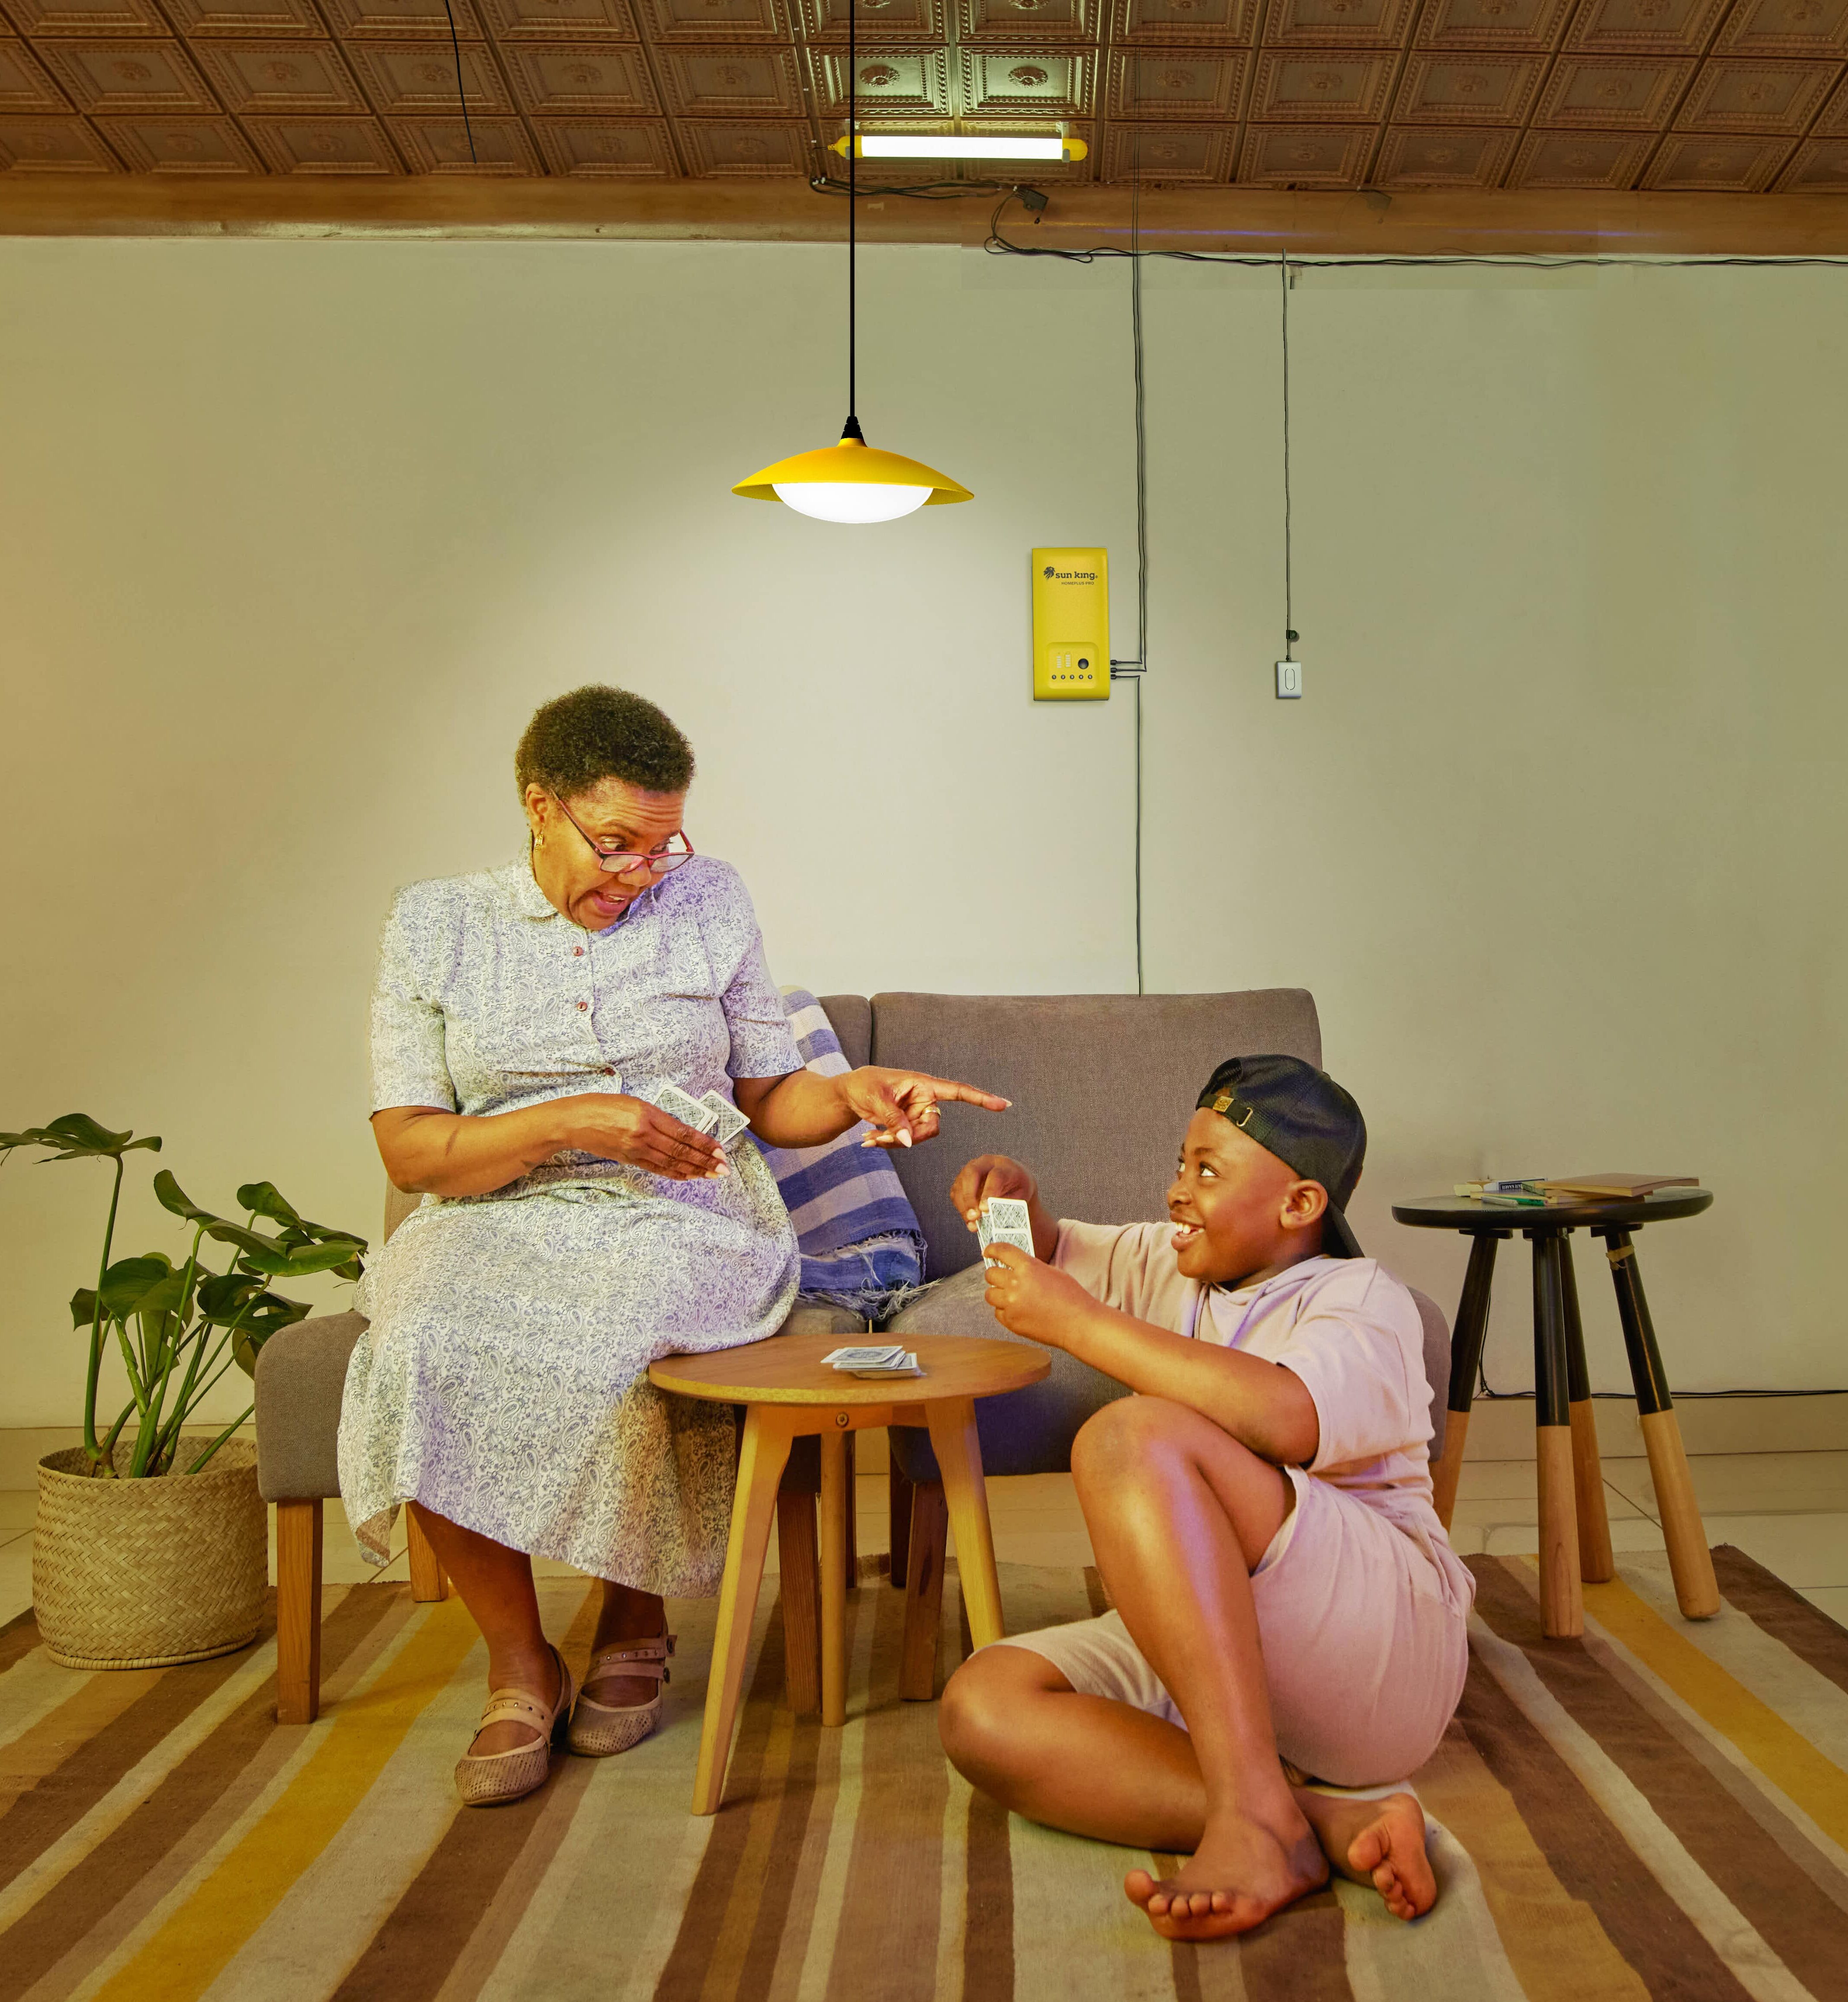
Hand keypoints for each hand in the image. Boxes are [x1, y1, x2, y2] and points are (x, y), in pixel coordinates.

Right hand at [552, 1093, 726, 1180]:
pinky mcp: (628, 1159)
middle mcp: (644, 1133)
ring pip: (671, 1162)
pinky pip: (656, 1169)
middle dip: (705, 1160)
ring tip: (712, 1175)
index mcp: (647, 1114)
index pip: (683, 1132)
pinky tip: (688, 1176)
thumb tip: (681, 1132)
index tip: (719, 1150)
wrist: (574, 1121)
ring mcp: (636, 1149)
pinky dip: (674, 1173)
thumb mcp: (634, 1102)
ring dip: (694, 1170)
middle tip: (723, 1168)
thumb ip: (658, 1117)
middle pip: (681, 1151)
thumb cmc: (602, 1105)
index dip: (704, 1143)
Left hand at [840, 1068, 1010, 1150]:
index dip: (981, 1098)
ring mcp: (917, 1113)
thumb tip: (910, 1141)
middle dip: (909, 1137)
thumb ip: (895, 1120)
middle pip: (932, 1127)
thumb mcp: (878, 1100)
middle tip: (880, 1139)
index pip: (958, 1091)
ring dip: (894, 1142)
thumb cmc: (864, 1085)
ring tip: (869, 1139)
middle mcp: (925, 1099)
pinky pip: (907, 1141)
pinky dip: (888, 1143)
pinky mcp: (908, 1125)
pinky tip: (869, 1140)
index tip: (1004, 1105)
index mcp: (924, 1084)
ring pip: (919, 1138)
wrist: (849, 1094)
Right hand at [950, 1154, 1037, 1233]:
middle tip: (974, 1216)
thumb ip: (1007, 1202)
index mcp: (1003, 1165)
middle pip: (971, 1173)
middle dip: (970, 1196)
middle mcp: (983, 1163)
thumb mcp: (1020, 1194)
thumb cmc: (1016, 1187)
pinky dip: (961, 1208)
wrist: (1011, 1179)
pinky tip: (969, 1220)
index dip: (989, 1192)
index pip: (994, 1175)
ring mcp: (969, 1170)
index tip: (985, 1208)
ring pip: (960, 1184)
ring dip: (964, 1206)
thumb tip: (991, 1214)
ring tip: (972, 1223)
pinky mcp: (961, 1181)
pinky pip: (956, 1194)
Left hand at [981, 1240, 1092, 1347]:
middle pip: (990, 1274)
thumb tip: (1016, 1268)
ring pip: (990, 1294)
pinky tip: (1018, 1311)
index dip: (992, 1249)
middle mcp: (1015, 1284)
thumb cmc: (1071, 1297)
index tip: (988, 1251)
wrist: (1079, 1323)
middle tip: (1002, 1277)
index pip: (1001, 1251)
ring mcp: (1011, 1304)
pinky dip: (1004, 1311)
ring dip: (997, 1293)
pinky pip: (998, 1313)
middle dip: (995, 1274)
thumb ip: (1031, 1268)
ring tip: (1010, 1296)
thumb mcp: (1052, 1272)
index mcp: (1028, 1267)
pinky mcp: (1011, 1322)